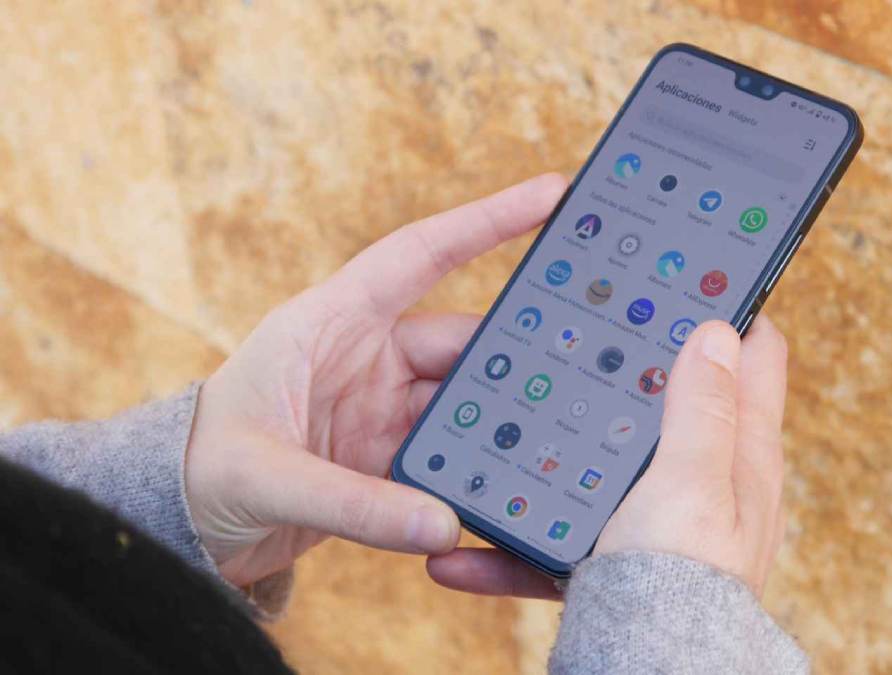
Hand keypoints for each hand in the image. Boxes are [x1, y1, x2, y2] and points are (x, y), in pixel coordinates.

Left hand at [184, 174, 567, 591]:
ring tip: (552, 439)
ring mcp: (382, 410)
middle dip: (516, 354)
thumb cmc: (200, 469)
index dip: (486, 221)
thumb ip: (355, 504)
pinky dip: (475, 472)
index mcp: (332, 322)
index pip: (420, 255)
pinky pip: (449, 457)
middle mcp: (367, 358)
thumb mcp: (267, 476)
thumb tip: (445, 524)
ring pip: (464, 404)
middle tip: (585, 359)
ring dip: (499, 424)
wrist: (178, 525)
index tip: (551, 193)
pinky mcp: (388, 459)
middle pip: (461, 343)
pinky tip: (506, 488)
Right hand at [429, 317, 788, 596]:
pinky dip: (517, 544)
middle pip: (675, 401)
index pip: (757, 355)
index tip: (690, 275)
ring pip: (602, 468)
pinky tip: (465, 547)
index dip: (731, 308)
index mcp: (742, 454)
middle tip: (586, 327)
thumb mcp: (693, 480)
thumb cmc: (681, 582)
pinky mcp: (616, 565)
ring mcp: (660, 523)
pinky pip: (558, 542)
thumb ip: (702, 409)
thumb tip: (718, 330)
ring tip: (511, 422)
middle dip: (632, 367)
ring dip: (560, 450)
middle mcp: (709, 484)